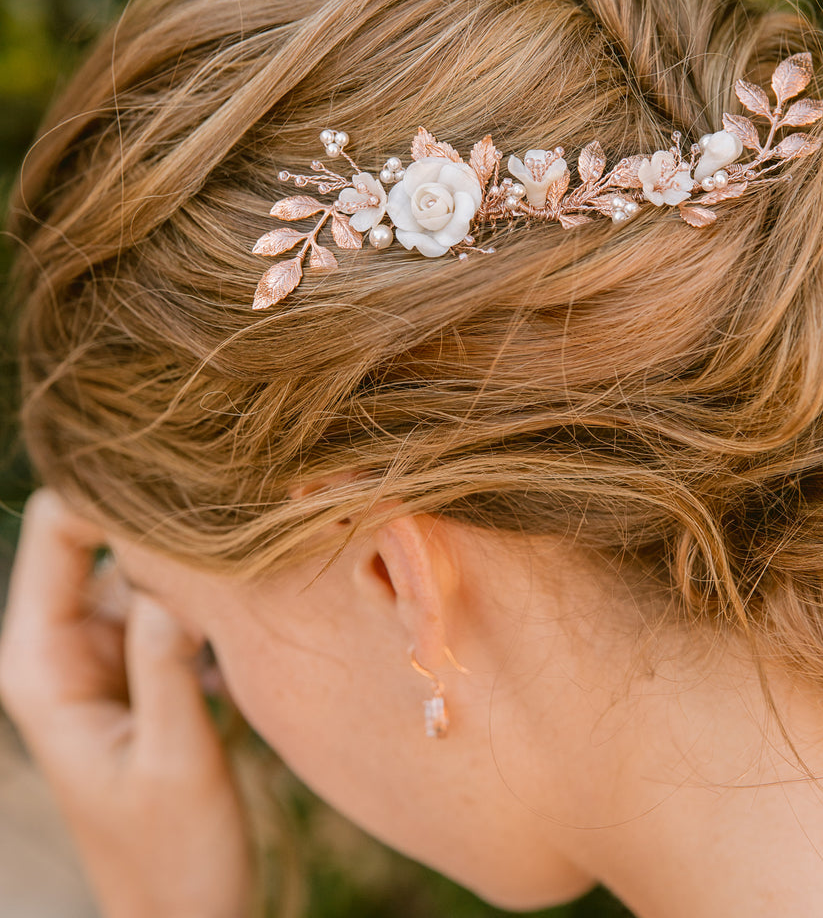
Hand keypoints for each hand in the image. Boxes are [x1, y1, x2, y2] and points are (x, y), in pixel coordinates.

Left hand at [0, 490, 251, 917]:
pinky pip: (169, 603)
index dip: (110, 494)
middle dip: (163, 523)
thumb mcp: (175, 758)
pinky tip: (244, 617)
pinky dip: (204, 599)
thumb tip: (177, 566)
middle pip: (101, 540)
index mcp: (43, 665)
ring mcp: (105, 654)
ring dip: (192, 562)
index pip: (56, 537)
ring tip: (251, 562)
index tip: (190, 475)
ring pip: (143, 568)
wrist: (183, 913)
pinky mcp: (142, 666)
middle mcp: (65, 647)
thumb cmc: (171, 852)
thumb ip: (165, 660)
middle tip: (240, 514)